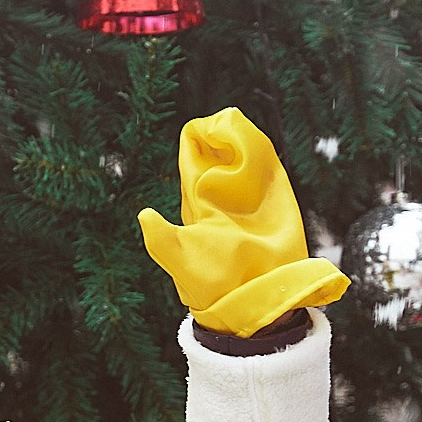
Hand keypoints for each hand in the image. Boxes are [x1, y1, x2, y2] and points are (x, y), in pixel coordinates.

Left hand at [137, 108, 347, 336]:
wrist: (255, 300)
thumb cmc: (214, 285)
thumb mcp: (181, 262)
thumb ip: (160, 239)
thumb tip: (144, 214)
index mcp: (197, 204)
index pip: (193, 162)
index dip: (196, 140)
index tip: (200, 129)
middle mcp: (223, 197)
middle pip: (219, 152)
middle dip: (220, 132)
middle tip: (223, 121)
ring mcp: (251, 197)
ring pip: (245, 156)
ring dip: (242, 138)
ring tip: (237, 124)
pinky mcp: (277, 200)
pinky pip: (269, 168)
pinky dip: (264, 151)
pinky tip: (256, 141)